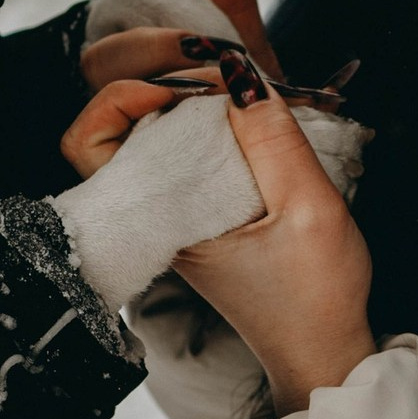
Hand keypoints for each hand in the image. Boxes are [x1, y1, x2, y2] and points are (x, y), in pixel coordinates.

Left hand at [52, 70, 369, 322]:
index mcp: (164, 218)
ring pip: (151, 132)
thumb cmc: (315, 292)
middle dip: (158, 81)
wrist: (321, 347)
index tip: (190, 80)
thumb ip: (273, 139)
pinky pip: (183, 148)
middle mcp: (157, 212)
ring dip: (187, 98)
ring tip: (236, 85)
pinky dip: (208, 119)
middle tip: (215, 71)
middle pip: (114, 128)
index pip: (95, 142)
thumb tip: (238, 73)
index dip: (127, 95)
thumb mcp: (308, 209)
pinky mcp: (200, 207)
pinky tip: (248, 114)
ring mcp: (176, 209)